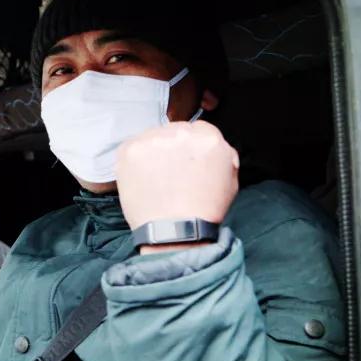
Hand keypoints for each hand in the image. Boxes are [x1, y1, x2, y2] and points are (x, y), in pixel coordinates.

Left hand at [116, 121, 238, 245]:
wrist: (175, 231)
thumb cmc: (203, 211)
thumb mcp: (229, 179)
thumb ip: (222, 154)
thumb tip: (210, 146)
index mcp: (208, 138)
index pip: (199, 129)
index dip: (192, 147)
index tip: (187, 161)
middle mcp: (180, 133)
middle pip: (174, 130)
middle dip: (173, 148)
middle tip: (171, 172)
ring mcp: (152, 140)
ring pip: (152, 137)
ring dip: (154, 152)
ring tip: (156, 179)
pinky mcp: (130, 150)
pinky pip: (132, 147)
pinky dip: (135, 160)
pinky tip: (143, 178)